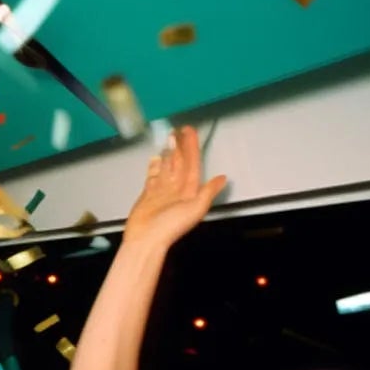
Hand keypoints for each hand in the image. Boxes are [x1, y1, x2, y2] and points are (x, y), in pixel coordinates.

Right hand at [122, 125, 225, 250]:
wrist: (146, 238)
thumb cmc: (170, 226)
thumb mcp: (195, 208)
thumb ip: (208, 192)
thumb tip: (223, 178)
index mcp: (189, 190)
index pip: (192, 163)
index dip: (191, 147)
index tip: (189, 132)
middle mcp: (176, 188)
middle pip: (179, 162)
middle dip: (180, 146)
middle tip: (178, 130)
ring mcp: (162, 190)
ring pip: (167, 166)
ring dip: (169, 152)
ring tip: (168, 138)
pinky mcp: (148, 194)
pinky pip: (153, 175)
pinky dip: (155, 166)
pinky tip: (156, 157)